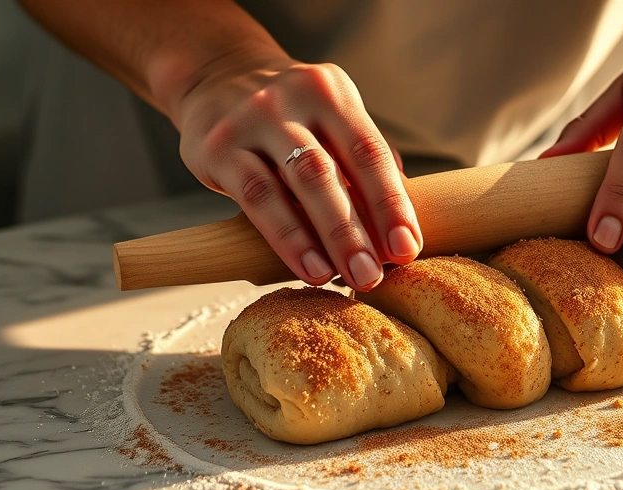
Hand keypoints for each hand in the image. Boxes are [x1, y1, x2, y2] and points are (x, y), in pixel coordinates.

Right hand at [175, 54, 420, 289]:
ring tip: (347, 277)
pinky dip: (287, 238)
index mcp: (331, 92)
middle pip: (331, 172)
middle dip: (356, 230)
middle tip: (375, 275)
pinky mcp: (216, 148)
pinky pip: (257, 198)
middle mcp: (291, 99)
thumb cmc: (289, 115)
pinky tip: (308, 268)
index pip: (370, 152)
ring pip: (294, 185)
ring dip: (325, 238)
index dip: (392, 204)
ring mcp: (250, 121)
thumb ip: (364, 163)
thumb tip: (403, 223)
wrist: (213, 78)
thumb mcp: (329, 120)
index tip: (408, 249)